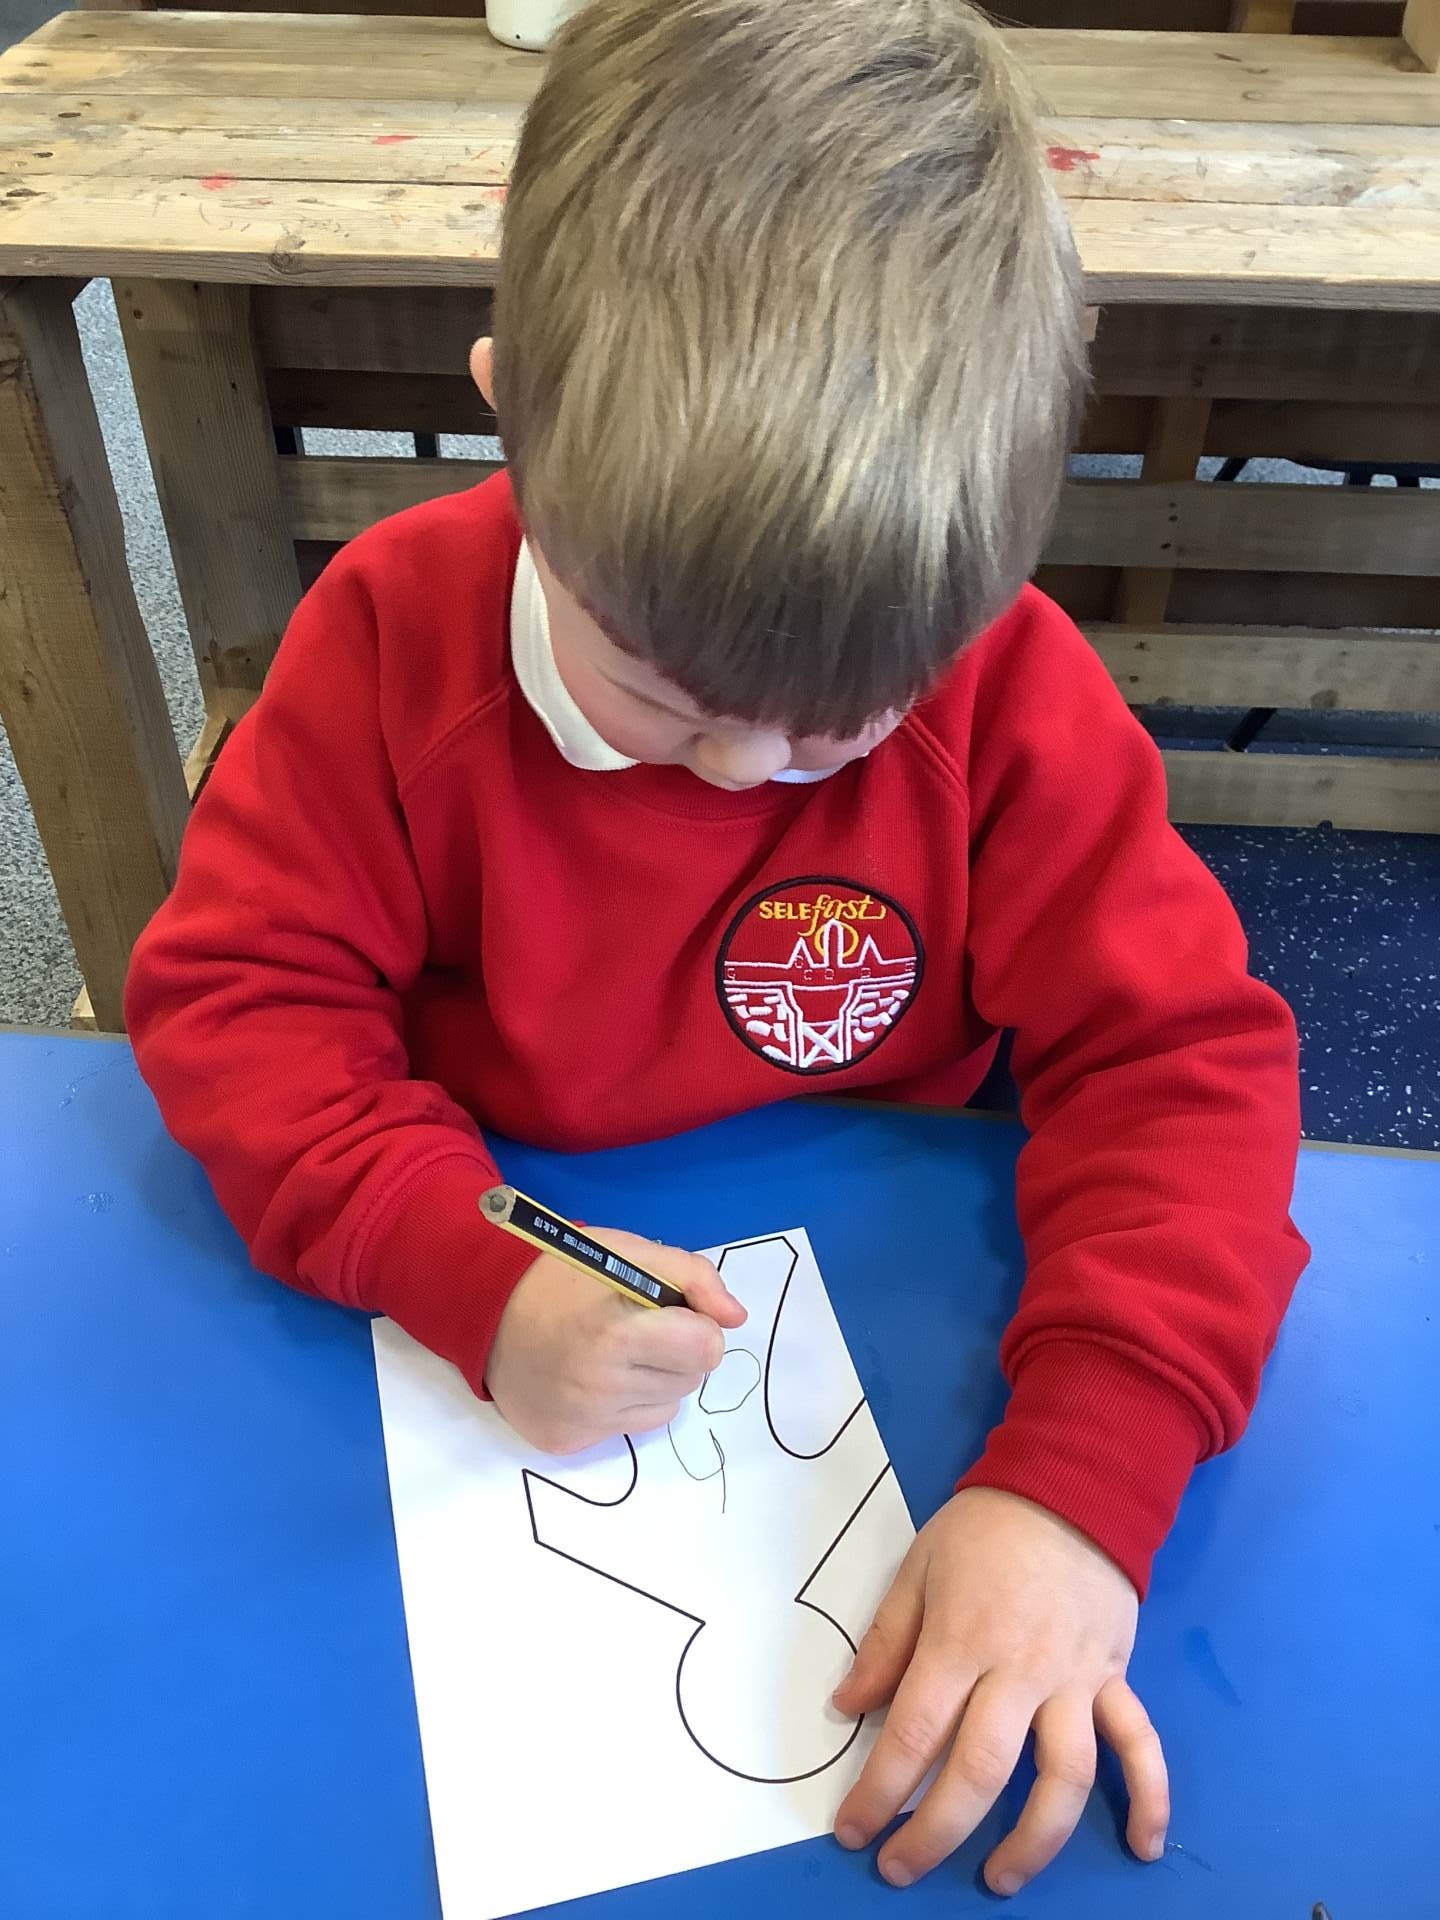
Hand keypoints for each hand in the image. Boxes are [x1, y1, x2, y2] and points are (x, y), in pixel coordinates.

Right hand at [485, 1229, 747, 1454]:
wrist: (483, 1307)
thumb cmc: (561, 1273)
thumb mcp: (628, 1252)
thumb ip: (692, 1277)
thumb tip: (735, 1318)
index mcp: (615, 1334)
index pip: (706, 1349)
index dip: (698, 1325)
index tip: (672, 1313)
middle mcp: (598, 1387)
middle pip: (691, 1379)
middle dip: (677, 1350)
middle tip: (637, 1327)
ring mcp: (581, 1421)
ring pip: (667, 1406)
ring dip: (655, 1378)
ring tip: (614, 1350)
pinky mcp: (566, 1442)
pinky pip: (629, 1428)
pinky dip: (624, 1403)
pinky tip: (592, 1376)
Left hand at [832, 1486, 1167, 1896]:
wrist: (1074, 1485)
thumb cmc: (985, 1529)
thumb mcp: (918, 1569)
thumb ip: (885, 1642)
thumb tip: (847, 1707)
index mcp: (961, 1640)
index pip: (913, 1733)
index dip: (879, 1792)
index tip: (852, 1831)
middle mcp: (1020, 1671)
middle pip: (980, 1771)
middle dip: (936, 1832)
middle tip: (901, 1870)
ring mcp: (1076, 1680)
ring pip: (1062, 1778)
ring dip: (1033, 1841)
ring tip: (999, 1880)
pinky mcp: (1117, 1679)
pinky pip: (1140, 1746)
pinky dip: (1150, 1799)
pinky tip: (1140, 1847)